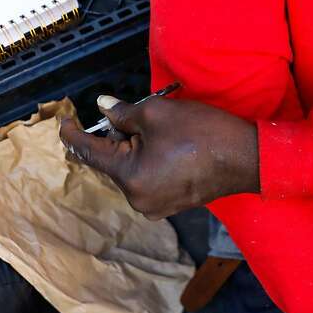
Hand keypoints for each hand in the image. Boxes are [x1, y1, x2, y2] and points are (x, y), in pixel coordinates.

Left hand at [58, 94, 259, 218]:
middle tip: (124, 113)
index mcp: (129, 176)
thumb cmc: (202, 133)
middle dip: (112, 137)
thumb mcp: (156, 112)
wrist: (247, 158)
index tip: (64, 119)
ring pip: (129, 170)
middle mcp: (137, 198)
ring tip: (151, 128)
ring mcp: (155, 205)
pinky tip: (163, 144)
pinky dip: (147, 161)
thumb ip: (123, 113)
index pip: (89, 153)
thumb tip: (103, 107)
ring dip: (132, 148)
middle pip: (110, 162)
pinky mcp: (171, 204)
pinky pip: (147, 179)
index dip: (73, 133)